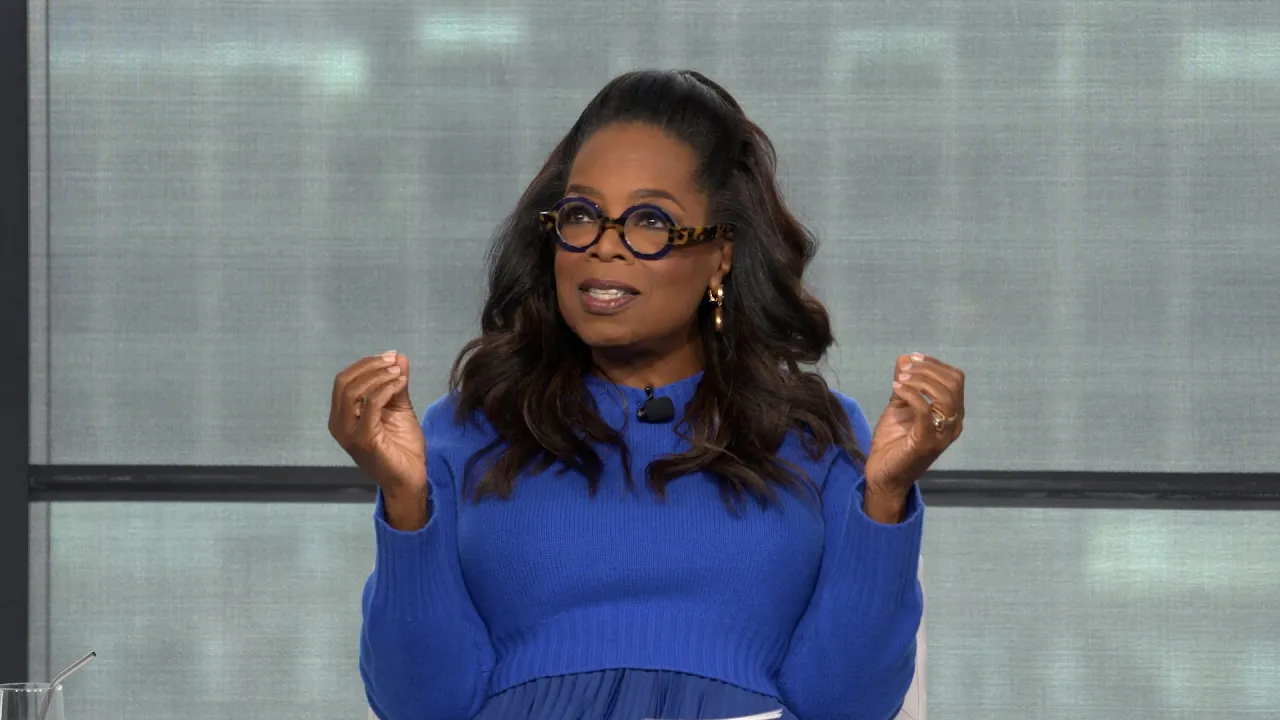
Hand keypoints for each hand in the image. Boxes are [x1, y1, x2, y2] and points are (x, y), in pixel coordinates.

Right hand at [328, 351, 426, 500]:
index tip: (390, 356)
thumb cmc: (401, 447)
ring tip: (399, 372)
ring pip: (354, 391)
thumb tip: (398, 356)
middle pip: (344, 382)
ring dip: (378, 375)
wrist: (410, 479)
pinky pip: (371, 405)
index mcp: (341, 417)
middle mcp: (339, 425)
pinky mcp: (364, 440)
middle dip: (370, 366)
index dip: (365, 364)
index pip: (344, 380)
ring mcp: (349, 434)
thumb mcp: (398, 408)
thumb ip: (396, 384)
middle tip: (393, 360)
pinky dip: (386, 388)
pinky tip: (401, 383)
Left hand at [865, 353, 964, 505]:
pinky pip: (925, 411)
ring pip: (945, 395)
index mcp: (952, 414)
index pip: (955, 379)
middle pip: (953, 384)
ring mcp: (942, 435)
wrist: (883, 476)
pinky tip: (896, 389)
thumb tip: (905, 358)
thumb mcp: (899, 407)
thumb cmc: (894, 443)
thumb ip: (905, 384)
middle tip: (904, 370)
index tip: (912, 359)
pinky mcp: (926, 443)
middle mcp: (954, 424)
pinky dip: (911, 394)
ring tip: (900, 380)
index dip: (934, 364)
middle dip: (927, 369)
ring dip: (920, 380)